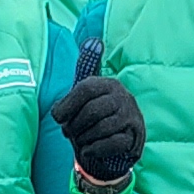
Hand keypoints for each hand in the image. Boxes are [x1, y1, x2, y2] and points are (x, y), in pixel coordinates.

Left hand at [50, 38, 144, 187]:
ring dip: (84, 139)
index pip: (85, 89)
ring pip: (102, 128)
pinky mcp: (135, 136)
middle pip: (92, 111)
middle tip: (69, 133)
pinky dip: (94, 149)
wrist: (115, 147)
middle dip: (75, 126)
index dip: (68, 105)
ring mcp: (132, 117)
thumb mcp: (85, 95)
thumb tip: (94, 42)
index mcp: (108, 84)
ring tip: (80, 141)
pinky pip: (111, 143)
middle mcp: (123, 97)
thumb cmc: (93, 119)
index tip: (57, 118)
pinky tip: (88, 151)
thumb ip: (84, 69)